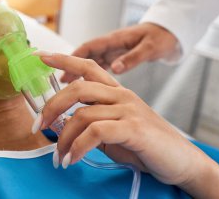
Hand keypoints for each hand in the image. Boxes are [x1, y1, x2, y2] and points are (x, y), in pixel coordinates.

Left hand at [36, 53, 218, 197]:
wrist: (180, 161)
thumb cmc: (144, 145)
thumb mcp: (113, 130)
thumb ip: (91, 123)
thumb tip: (61, 126)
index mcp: (116, 91)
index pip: (87, 67)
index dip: (63, 59)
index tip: (41, 56)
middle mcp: (121, 95)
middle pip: (78, 88)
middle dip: (52, 106)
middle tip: (39, 126)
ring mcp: (128, 110)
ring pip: (82, 114)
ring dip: (64, 138)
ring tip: (59, 156)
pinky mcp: (133, 128)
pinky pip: (95, 132)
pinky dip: (78, 147)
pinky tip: (73, 159)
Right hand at [61, 23, 179, 81]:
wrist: (172, 33)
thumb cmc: (162, 37)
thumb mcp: (150, 48)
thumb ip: (133, 58)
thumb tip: (115, 68)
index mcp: (114, 40)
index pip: (87, 47)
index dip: (71, 55)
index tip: (56, 62)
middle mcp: (110, 45)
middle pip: (84, 56)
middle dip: (70, 66)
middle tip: (58, 81)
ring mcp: (112, 51)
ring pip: (90, 62)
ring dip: (78, 72)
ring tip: (67, 86)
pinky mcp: (117, 56)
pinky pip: (99, 66)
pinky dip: (90, 75)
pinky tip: (86, 85)